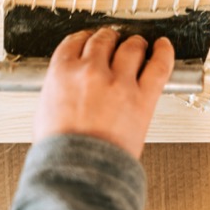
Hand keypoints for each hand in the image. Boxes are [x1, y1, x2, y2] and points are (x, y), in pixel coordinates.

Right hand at [34, 28, 174, 158]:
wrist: (79, 171)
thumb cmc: (60, 151)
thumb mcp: (45, 112)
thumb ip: (59, 89)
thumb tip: (67, 85)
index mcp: (63, 72)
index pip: (76, 41)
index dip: (85, 38)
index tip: (90, 40)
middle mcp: (91, 71)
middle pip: (104, 40)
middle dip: (109, 39)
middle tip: (113, 42)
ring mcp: (120, 82)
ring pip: (131, 47)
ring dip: (135, 43)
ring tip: (138, 45)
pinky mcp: (144, 96)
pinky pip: (159, 65)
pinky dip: (164, 51)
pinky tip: (164, 46)